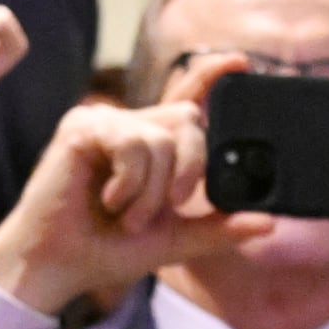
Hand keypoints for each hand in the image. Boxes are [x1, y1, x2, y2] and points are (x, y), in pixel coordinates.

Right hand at [0, 100, 269, 317]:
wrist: (60, 266)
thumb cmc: (108, 250)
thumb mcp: (175, 239)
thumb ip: (218, 228)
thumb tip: (268, 223)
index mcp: (152, 147)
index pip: (187, 101)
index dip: (212, 76)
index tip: (243, 62)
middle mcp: (130, 127)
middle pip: (188, 118)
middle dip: (190, 168)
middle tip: (173, 205)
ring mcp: (105, 122)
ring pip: (162, 138)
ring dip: (152, 190)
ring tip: (127, 215)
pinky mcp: (82, 126)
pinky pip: (133, 143)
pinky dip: (130, 181)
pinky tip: (109, 199)